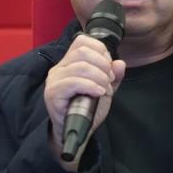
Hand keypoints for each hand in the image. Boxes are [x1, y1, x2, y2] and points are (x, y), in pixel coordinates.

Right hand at [44, 34, 125, 169]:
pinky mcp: (52, 94)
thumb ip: (113, 76)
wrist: (77, 131)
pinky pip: (73, 82)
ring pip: (80, 66)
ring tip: (104, 89)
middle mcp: (59, 67)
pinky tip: (98, 93)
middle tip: (108, 81)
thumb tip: (120, 63)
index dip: (101, 51)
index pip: (83, 41)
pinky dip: (91, 86)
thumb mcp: (105, 88)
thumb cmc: (87, 109)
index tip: (109, 68)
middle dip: (103, 65)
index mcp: (69, 62)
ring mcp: (54, 80)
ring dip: (99, 78)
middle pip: (83, 51)